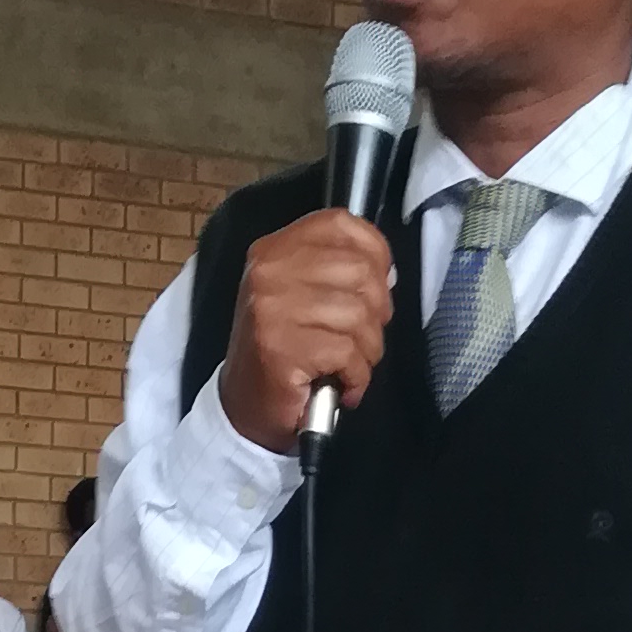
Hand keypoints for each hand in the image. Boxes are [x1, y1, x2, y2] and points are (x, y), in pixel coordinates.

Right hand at [219, 211, 395, 450]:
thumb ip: (336, 271)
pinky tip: (343, 384)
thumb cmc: (283, 351)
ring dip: (368, 350)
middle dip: (377, 312)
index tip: (376, 285)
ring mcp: (272, 310)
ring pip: (360, 314)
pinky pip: (349, 352)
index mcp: (274, 250)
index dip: (375, 252)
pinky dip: (357, 376)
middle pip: (361, 271)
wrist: (245, 407)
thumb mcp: (300, 295)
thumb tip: (386, 273)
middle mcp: (269, 273)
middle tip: (361, 337)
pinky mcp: (282, 349)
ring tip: (350, 365)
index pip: (340, 224)